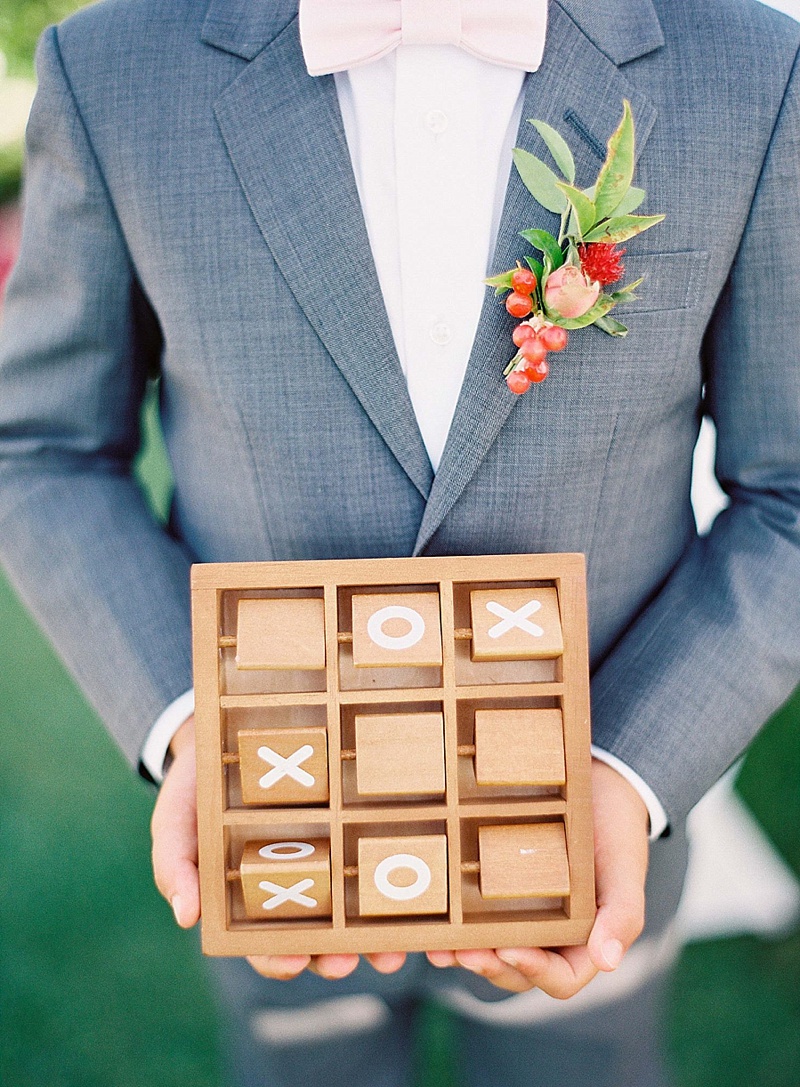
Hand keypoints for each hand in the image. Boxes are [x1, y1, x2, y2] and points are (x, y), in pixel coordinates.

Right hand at [149, 717, 406, 981]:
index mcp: (249, 900)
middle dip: (335, 958)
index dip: (279, 959)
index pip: (264, 945)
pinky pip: (376, 859)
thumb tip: (188, 917)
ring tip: (390, 947)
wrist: (224, 731)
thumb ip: (175, 865)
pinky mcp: (352, 829)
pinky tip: (413, 890)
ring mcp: (326, 860)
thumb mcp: (175, 821)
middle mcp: (293, 889)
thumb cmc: (197, 786)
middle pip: (318, 939)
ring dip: (374, 937)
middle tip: (348, 960)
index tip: (294, 960)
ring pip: (355, 913)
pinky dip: (395, 883)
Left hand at [426, 758, 649, 995]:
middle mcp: (551, 937)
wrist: (598, 784)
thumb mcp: (625, 867)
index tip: (511, 951)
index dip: (536, 972)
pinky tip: (436, 918)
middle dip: (491, 966)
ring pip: (491, 949)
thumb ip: (623, 914)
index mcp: (585, 942)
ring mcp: (523, 916)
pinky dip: (457, 923)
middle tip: (464, 952)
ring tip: (440, 946)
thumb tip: (607, 962)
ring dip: (465, 954)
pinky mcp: (498, 892)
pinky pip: (476, 916)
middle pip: (518, 972)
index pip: (562, 979)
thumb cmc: (617, 828)